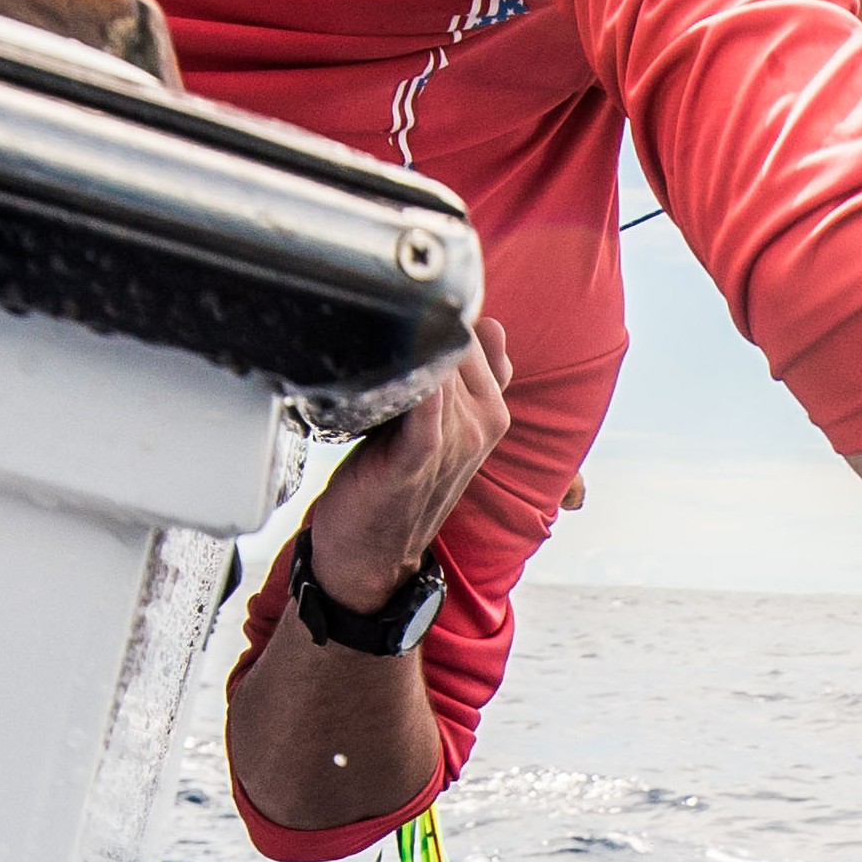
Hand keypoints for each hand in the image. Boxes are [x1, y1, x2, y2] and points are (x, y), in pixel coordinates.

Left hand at [307, 317, 510, 599]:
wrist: (371, 556)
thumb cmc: (392, 485)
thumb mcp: (431, 427)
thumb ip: (449, 381)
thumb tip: (460, 324)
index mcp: (492, 410)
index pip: (476, 329)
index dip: (435, 310)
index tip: (400, 305)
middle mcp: (486, 420)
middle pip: (459, 337)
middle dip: (419, 320)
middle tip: (377, 317)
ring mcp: (461, 437)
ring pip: (442, 358)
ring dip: (404, 340)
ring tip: (369, 331)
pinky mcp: (423, 453)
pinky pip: (426, 398)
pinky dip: (412, 373)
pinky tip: (390, 356)